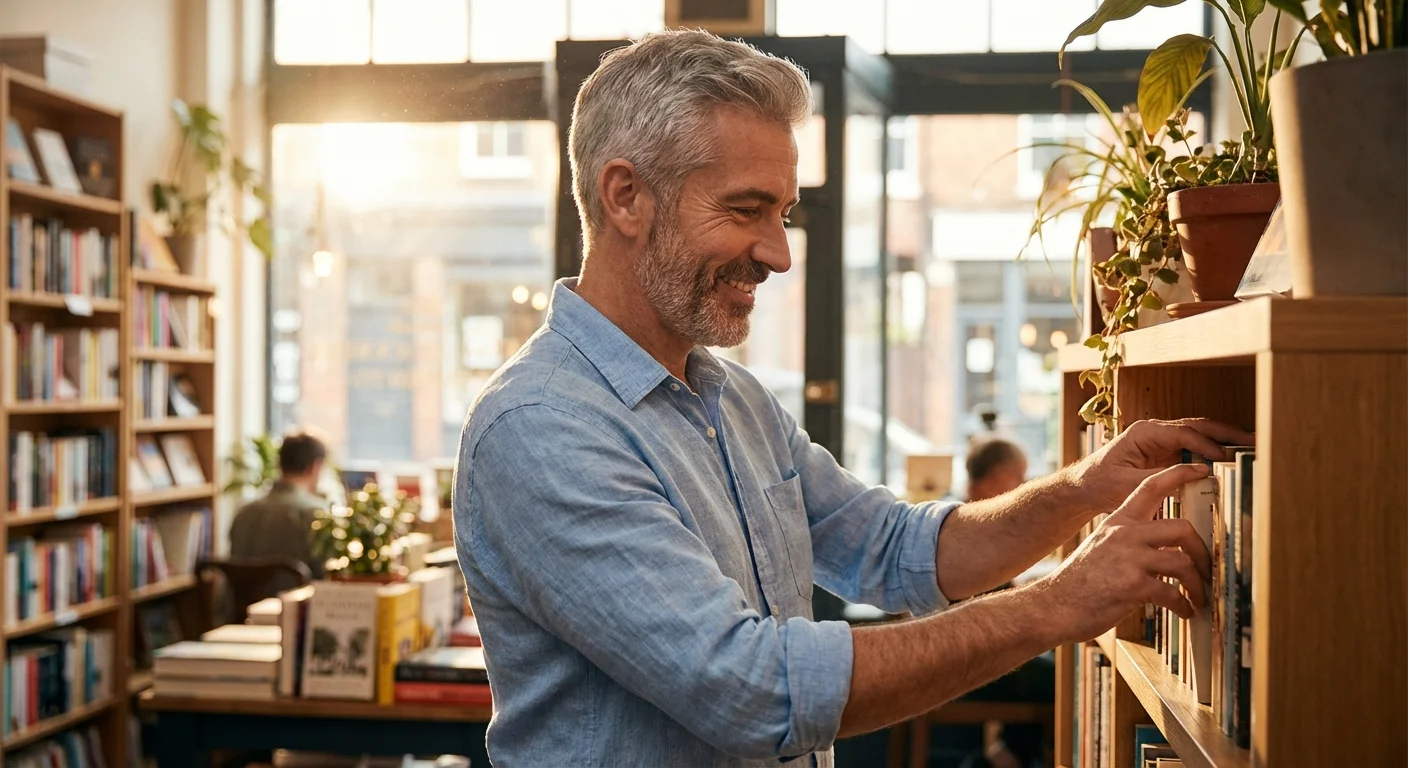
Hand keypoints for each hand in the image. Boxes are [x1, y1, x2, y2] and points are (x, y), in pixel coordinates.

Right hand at [1034, 463, 1213, 642]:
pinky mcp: (1132, 586)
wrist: (1053, 605)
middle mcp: (1124, 535)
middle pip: (1182, 527)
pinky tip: (1184, 612)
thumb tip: (1164, 551)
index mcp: (1118, 522)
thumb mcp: (1102, 548)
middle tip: (1205, 568)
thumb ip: (1131, 542)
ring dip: (1197, 585)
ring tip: (1198, 597)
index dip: (1178, 475)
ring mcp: (1129, 559)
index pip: (1150, 487)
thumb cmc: (1078, 582)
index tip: (1202, 471)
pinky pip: (1173, 594)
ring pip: (1183, 563)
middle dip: (1202, 551)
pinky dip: (1184, 606)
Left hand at [1073, 418, 1254, 514]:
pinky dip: (1214, 451)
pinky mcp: (1166, 453)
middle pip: (1197, 426)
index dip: (1205, 444)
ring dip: (1225, 439)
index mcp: (1144, 432)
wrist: (1085, 487)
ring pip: (1200, 434)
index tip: (1224, 457)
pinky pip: (1195, 448)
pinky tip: (1232, 457)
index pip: (1183, 433)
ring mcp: (1162, 440)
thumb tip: (1195, 474)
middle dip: (1226, 433)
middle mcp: (1155, 431)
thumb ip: (1162, 478)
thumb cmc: (1100, 483)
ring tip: (1250, 446)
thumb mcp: (1129, 484)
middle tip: (1253, 440)